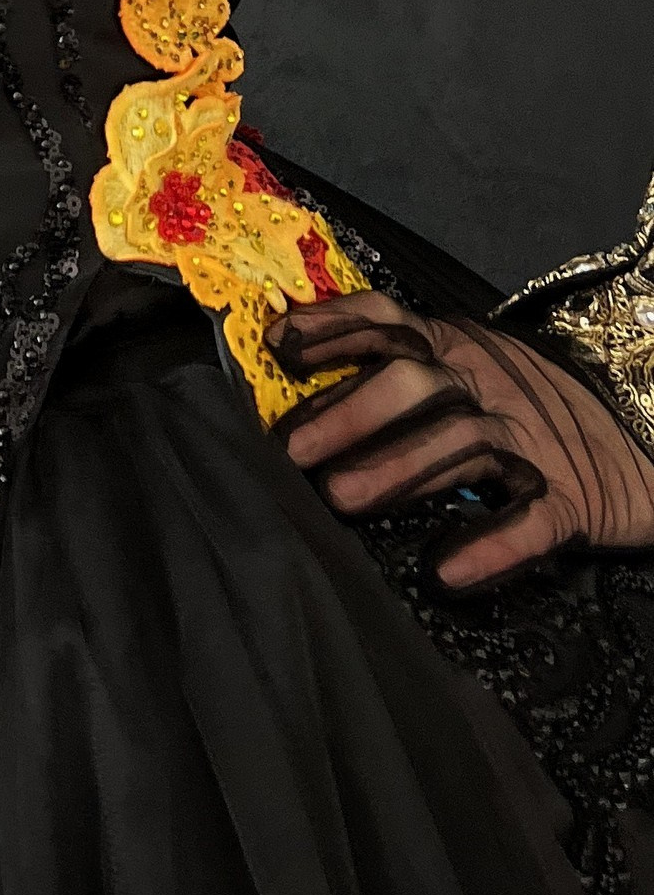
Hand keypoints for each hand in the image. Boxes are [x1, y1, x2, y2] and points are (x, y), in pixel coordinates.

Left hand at [271, 289, 653, 588]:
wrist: (651, 439)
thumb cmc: (537, 411)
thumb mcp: (471, 375)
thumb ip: (402, 377)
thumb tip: (304, 402)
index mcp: (461, 349)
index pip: (390, 323)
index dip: (335, 328)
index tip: (278, 344)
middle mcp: (492, 385)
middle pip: (416, 382)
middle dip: (351, 411)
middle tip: (293, 451)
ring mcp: (535, 441)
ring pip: (463, 445)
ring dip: (399, 468)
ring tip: (342, 500)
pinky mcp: (576, 499)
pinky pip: (534, 521)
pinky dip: (494, 545)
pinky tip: (449, 571)